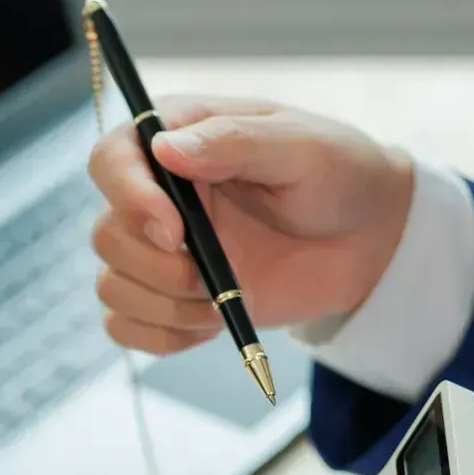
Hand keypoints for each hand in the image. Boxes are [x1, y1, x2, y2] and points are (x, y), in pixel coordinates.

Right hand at [87, 95, 415, 353]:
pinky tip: (210, 323)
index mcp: (177, 139)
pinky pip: (125, 326)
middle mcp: (156, 193)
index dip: (128, 198)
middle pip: (106, 234)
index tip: (174, 232)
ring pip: (113, 285)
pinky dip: (163, 335)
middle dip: (157, 267)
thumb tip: (165, 148)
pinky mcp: (169, 297)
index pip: (110, 160)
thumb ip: (233, 141)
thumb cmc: (338, 175)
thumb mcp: (299, 147)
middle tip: (216, 274)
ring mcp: (160, 250)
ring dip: (167, 305)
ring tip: (225, 298)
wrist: (367, 239)